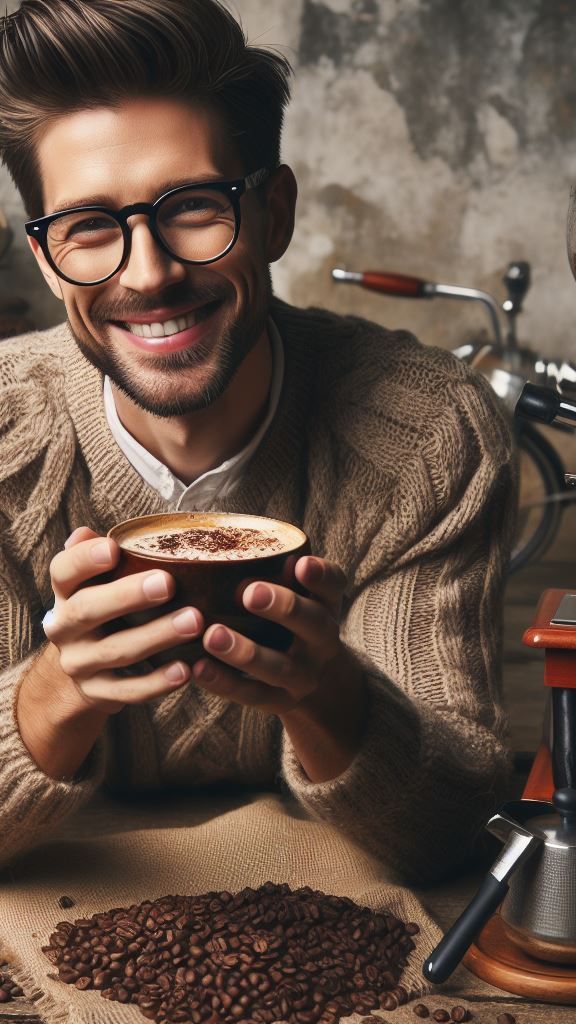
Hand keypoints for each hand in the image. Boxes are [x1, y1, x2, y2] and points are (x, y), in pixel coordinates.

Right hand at [41, 526, 204, 711]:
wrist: (87, 669)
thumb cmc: (107, 609)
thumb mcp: (98, 582)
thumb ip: (101, 557)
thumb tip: (93, 532)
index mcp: (66, 593)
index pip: (63, 571)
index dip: (84, 560)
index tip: (113, 549)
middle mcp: (64, 628)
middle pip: (86, 610)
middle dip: (127, 596)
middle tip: (168, 584)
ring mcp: (79, 664)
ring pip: (115, 651)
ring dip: (156, 636)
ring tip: (194, 622)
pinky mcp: (97, 693)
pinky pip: (127, 691)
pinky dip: (157, 683)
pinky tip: (186, 671)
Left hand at [191, 556, 367, 780]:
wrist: (316, 681)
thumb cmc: (291, 620)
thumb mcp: (299, 595)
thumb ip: (274, 569)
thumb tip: (213, 535)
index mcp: (326, 605)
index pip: (334, 585)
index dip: (321, 575)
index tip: (301, 564)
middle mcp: (322, 640)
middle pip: (312, 624)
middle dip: (283, 608)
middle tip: (250, 592)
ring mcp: (303, 675)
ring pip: (278, 667)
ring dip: (244, 652)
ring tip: (213, 635)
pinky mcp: (279, 701)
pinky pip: (253, 695)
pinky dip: (225, 683)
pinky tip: (197, 668)